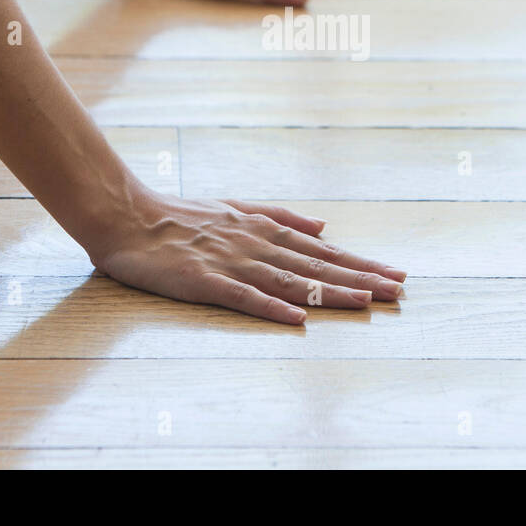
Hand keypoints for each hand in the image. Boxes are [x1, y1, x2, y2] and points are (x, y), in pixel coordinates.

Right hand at [85, 193, 406, 323]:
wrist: (126, 215)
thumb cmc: (179, 214)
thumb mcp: (236, 207)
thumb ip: (280, 216)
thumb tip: (323, 226)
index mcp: (263, 229)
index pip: (322, 251)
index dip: (360, 263)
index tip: (395, 274)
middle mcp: (255, 243)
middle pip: (316, 265)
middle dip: (360, 278)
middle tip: (398, 291)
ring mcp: (231, 261)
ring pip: (289, 279)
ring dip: (329, 292)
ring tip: (366, 303)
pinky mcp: (204, 280)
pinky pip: (243, 296)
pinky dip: (271, 306)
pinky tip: (297, 318)